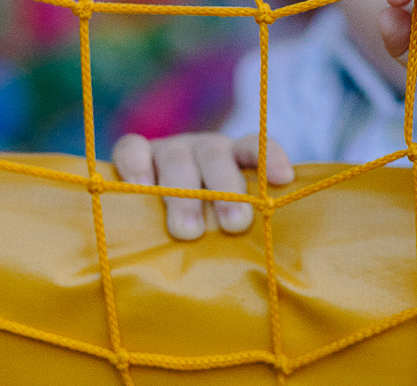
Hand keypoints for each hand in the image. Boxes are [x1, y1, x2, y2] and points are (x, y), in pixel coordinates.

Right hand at [111, 132, 293, 240]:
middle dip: (228, 191)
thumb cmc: (206, 219)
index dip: (271, 158)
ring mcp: (171, 148)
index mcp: (235, 157)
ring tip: (187, 231)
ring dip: (184, 194)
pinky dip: (136, 165)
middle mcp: (206, 149)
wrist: (154, 201)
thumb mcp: (227, 219)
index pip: (257, 146)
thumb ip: (243, 228)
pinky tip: (139, 187)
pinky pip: (132, 149)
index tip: (283, 179)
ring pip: (177, 158)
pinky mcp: (136, 152)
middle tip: (236, 225)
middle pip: (218, 157)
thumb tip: (265, 269)